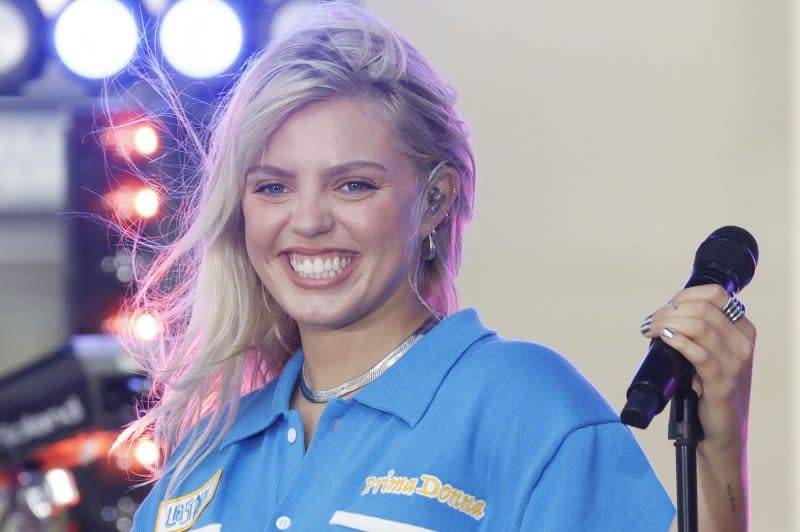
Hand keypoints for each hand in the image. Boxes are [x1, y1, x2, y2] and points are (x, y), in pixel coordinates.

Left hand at [640, 284, 754, 453]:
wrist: (720, 431)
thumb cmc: (708, 389)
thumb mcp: (709, 353)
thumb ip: (697, 332)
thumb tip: (663, 314)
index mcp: (742, 330)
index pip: (716, 294)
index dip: (684, 295)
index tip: (665, 307)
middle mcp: (743, 343)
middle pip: (702, 308)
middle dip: (669, 311)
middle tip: (649, 323)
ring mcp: (735, 364)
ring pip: (700, 327)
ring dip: (667, 323)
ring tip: (650, 330)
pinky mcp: (722, 384)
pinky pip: (700, 355)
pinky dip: (678, 341)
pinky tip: (665, 338)